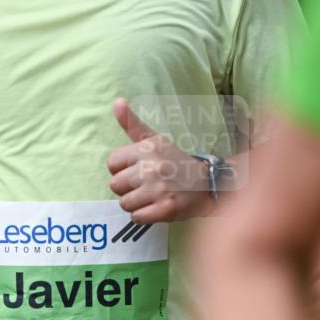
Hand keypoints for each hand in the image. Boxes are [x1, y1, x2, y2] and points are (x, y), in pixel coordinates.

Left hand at [107, 98, 214, 222]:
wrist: (207, 184)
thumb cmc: (175, 161)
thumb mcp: (155, 139)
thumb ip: (132, 123)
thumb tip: (116, 101)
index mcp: (147, 148)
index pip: (111, 163)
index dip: (122, 169)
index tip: (138, 169)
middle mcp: (152, 167)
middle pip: (115, 186)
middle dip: (128, 188)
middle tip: (147, 184)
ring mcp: (159, 189)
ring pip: (124, 203)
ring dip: (136, 203)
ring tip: (152, 196)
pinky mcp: (165, 209)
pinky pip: (136, 217)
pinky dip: (144, 215)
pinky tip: (156, 207)